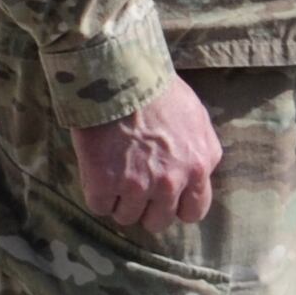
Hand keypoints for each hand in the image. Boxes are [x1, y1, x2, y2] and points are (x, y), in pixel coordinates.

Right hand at [73, 76, 222, 230]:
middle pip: (159, 221)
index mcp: (199, 165)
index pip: (194, 211)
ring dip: (119, 200)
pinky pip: (100, 206)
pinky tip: (97, 168)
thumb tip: (193, 172)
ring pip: (127, 217)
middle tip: (134, 184)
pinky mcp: (105, 184)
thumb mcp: (196, 118)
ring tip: (113, 169)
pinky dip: (97, 192)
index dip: (177, 207)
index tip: (164, 198)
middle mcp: (172, 181)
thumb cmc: (158, 88)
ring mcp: (138, 186)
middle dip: (147, 207)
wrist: (119, 73)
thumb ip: (199, 150)